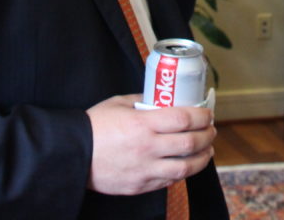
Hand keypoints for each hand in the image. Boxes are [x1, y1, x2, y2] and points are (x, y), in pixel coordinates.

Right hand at [86, 94, 214, 194]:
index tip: (207, 114)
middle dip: (207, 136)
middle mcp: (147, 148)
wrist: (73, 155)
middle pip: (190, 143)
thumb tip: (164, 98)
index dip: (202, 116)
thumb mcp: (118, 103)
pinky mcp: (140, 185)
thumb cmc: (94, 126)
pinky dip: (183, 172)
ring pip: (185, 167)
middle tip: (211, 130)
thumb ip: (143, 100)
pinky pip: (169, 181)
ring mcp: (144, 170)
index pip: (184, 119)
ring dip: (203, 158)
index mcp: (142, 124)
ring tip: (207, 151)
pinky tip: (187, 165)